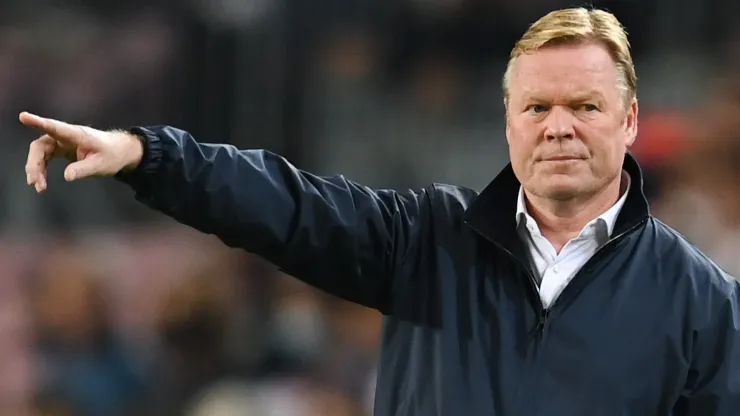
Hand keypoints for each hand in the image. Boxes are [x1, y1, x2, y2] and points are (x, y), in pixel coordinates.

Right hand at [20, 112, 143, 192]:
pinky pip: (45, 158)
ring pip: (40, 152)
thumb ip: (84, 169)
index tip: (24, 117)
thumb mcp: (101, 165)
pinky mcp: (61, 149)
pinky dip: (41, 170)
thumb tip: (67, 176)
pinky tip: (41, 182)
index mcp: (77, 135)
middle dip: (35, 164)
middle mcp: (66, 136)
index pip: (55, 127)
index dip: (39, 123)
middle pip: (41, 145)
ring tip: (39, 187)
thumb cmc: (112, 155)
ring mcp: (62, 142)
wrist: (120, 152)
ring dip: (36, 169)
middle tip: (35, 182)